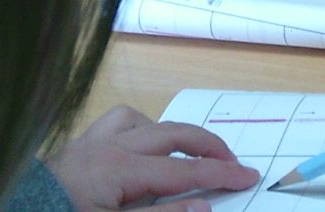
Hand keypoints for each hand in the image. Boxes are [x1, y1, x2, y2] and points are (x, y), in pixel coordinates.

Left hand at [45, 106, 258, 210]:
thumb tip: (205, 206)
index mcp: (119, 170)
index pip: (184, 172)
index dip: (221, 174)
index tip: (249, 177)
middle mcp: (108, 147)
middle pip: (173, 135)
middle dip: (208, 147)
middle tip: (232, 162)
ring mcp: (89, 144)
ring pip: (141, 122)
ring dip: (169, 135)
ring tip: (183, 155)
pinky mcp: (74, 148)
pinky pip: (113, 124)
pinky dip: (135, 130)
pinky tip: (138, 148)